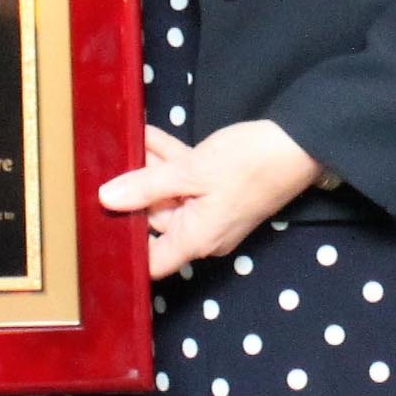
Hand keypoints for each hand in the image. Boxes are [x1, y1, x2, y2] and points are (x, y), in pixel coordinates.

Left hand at [99, 121, 326, 280]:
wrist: (297, 144)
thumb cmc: (247, 163)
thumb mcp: (191, 171)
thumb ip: (146, 185)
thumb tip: (106, 199)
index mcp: (195, 239)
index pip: (151, 261)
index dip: (126, 246)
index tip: (98, 222)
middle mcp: (202, 233)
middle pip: (156, 219)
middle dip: (134, 189)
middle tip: (107, 163)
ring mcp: (212, 211)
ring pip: (170, 193)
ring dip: (150, 167)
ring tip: (126, 140)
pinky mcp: (219, 190)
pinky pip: (187, 180)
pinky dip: (170, 160)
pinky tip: (148, 134)